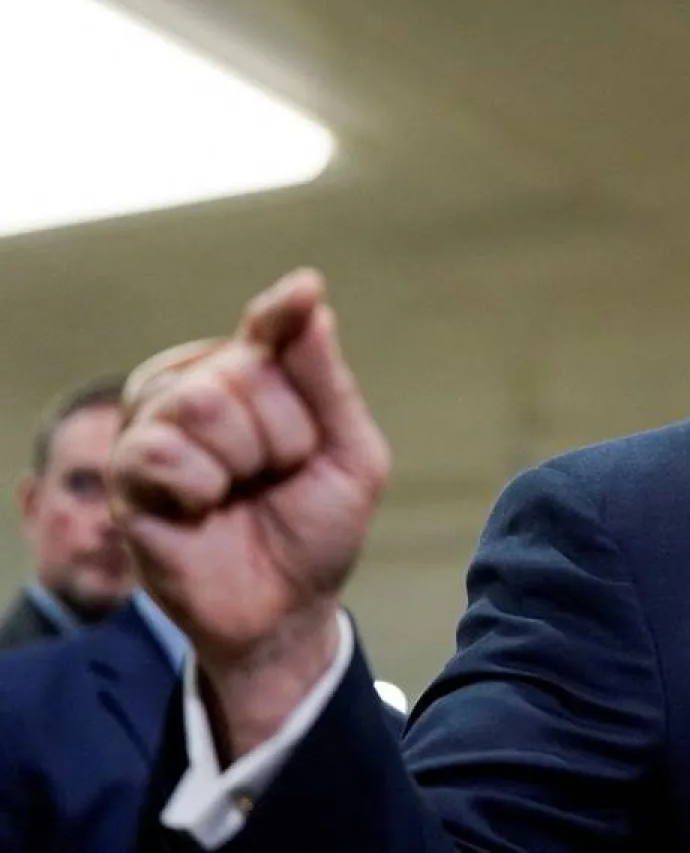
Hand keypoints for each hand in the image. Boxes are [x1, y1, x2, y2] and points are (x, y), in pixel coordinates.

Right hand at [109, 269, 389, 757]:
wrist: (287, 608)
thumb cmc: (317, 527)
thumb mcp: (349, 452)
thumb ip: (325, 379)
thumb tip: (307, 296)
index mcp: (255, 377)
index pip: (269, 327)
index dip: (283, 313)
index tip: (304, 293)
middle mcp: (199, 389)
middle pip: (241, 369)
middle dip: (284, 434)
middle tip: (279, 475)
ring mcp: (158, 428)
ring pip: (198, 401)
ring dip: (243, 460)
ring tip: (242, 492)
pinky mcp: (127, 475)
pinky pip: (159, 449)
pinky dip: (199, 485)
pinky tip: (203, 509)